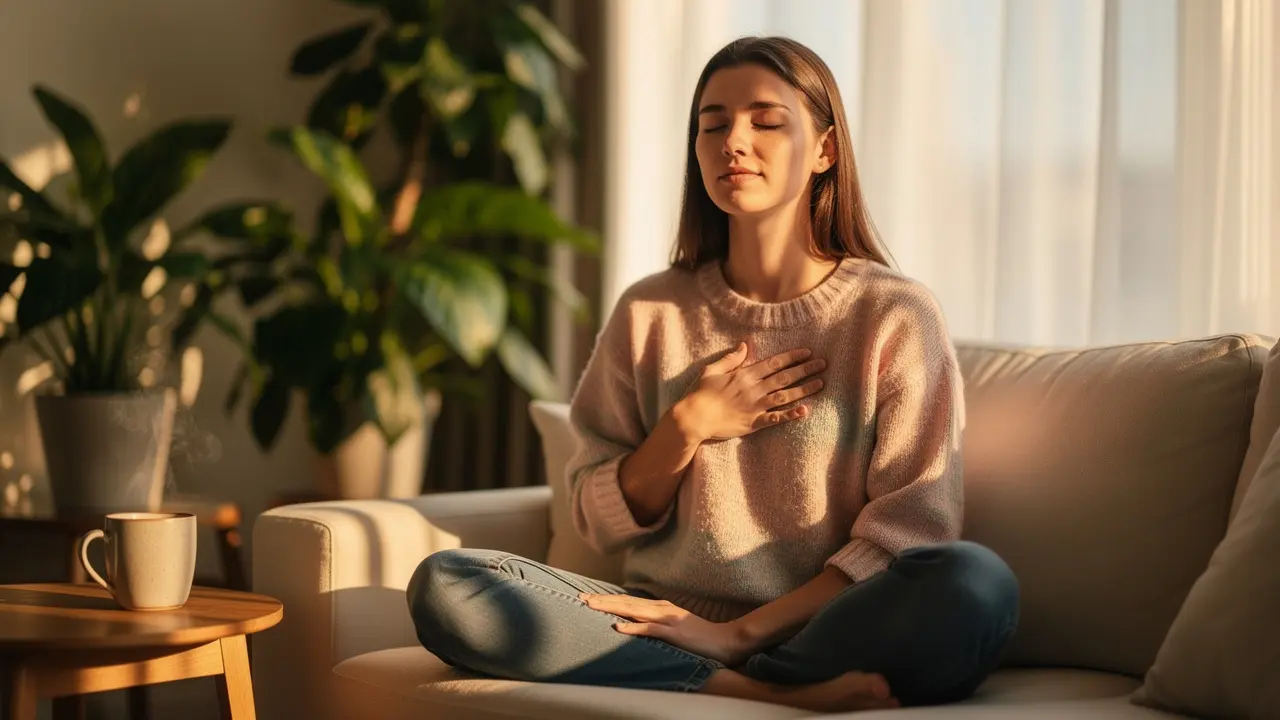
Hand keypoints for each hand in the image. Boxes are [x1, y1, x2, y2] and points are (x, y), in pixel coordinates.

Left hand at [579, 593, 754, 665]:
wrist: (725, 640)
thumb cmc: (699, 635)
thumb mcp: (674, 625)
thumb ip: (656, 621)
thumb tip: (635, 621)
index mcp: (660, 606)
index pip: (628, 600)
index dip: (607, 598)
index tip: (587, 597)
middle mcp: (661, 608)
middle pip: (626, 602)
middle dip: (602, 600)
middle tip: (580, 598)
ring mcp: (667, 619)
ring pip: (633, 610)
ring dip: (611, 607)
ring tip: (592, 606)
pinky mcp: (674, 632)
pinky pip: (650, 629)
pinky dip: (633, 626)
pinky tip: (618, 626)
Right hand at [675, 343, 825, 442]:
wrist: (693, 418)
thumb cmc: (699, 393)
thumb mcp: (711, 369)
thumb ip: (731, 358)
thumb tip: (744, 345)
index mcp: (745, 374)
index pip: (775, 363)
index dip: (793, 357)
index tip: (808, 352)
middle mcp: (754, 388)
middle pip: (785, 377)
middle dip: (806, 369)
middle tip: (823, 364)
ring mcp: (755, 406)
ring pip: (785, 395)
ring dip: (805, 389)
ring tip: (821, 383)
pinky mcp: (754, 423)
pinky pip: (776, 418)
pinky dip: (791, 415)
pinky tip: (805, 411)